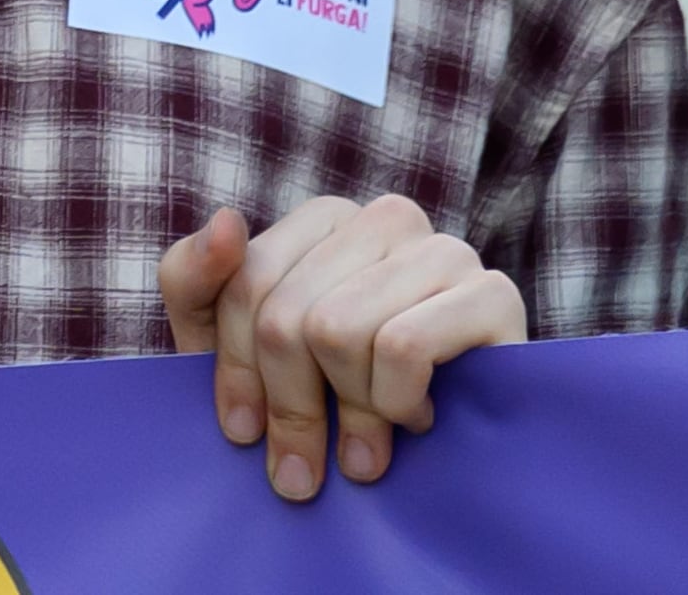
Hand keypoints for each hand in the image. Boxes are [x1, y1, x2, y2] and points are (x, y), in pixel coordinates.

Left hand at [159, 195, 523, 503]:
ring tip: (365, 448)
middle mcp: (387, 219)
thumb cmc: (331, 390)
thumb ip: (194, 278)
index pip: (249, 283)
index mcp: (327, 218)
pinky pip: (405, 347)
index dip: (236, 369)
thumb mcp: (231, 341)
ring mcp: (446, 251)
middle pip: (291, 316)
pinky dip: (396, 402)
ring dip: (349, 412)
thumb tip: (226, 222)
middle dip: (291, 407)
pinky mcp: (493, 296)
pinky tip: (414, 420)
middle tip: (302, 469)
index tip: (241, 432)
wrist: (454, 453)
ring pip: (340, 332)